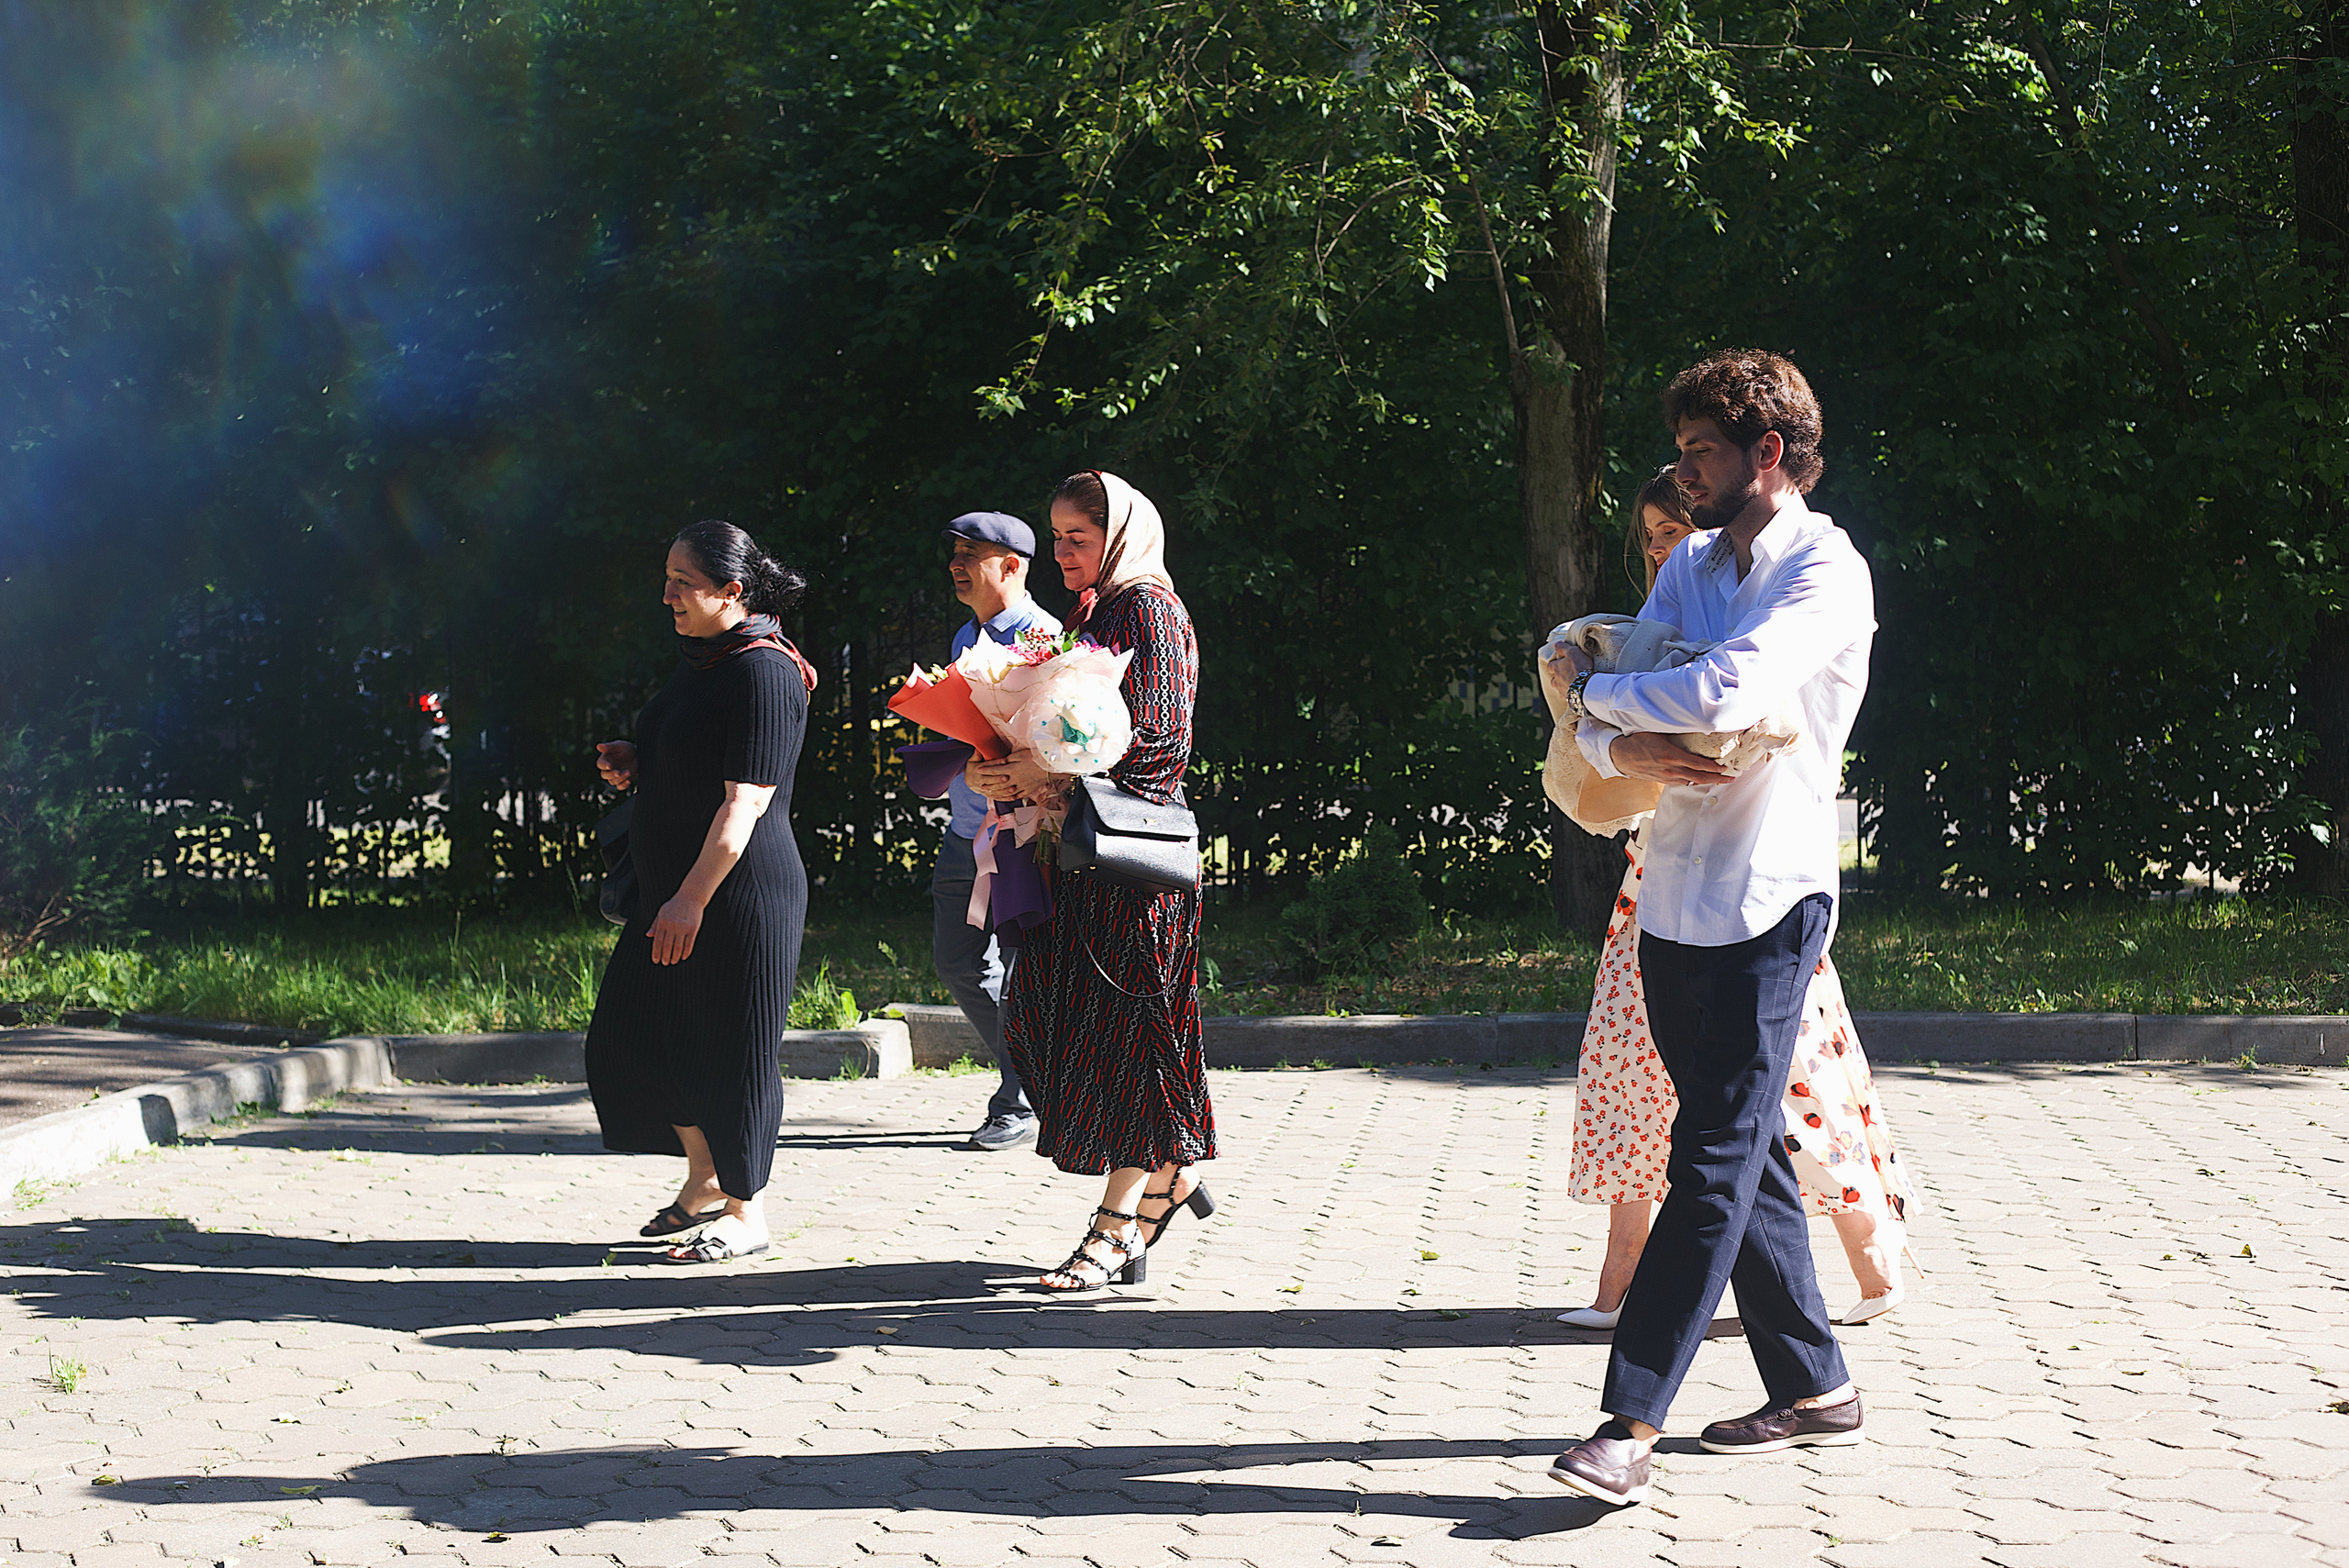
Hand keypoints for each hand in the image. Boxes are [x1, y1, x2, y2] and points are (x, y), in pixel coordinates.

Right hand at [596, 741, 636, 789]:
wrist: (638, 756)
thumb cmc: (626, 749)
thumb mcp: (619, 746)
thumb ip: (609, 747)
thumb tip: (598, 746)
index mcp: (605, 759)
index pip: (600, 764)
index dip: (604, 766)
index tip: (610, 766)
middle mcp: (608, 769)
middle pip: (604, 775)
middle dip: (611, 775)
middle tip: (618, 772)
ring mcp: (614, 776)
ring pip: (612, 781)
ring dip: (620, 778)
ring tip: (628, 772)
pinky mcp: (622, 780)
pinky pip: (620, 787)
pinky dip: (623, 786)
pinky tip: (628, 781)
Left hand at [648, 896, 702, 964]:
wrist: (691, 895)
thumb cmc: (675, 904)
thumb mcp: (662, 912)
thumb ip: (655, 924)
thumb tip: (648, 935)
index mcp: (663, 922)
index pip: (657, 941)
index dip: (656, 953)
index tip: (656, 960)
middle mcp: (672, 925)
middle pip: (667, 946)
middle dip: (665, 957)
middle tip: (665, 963)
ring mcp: (683, 927)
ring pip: (678, 947)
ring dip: (675, 957)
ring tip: (673, 962)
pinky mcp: (693, 928)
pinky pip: (689, 944)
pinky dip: (686, 952)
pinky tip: (684, 957)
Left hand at [966, 752, 1054, 802]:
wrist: (1050, 767)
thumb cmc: (1036, 757)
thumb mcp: (1021, 754)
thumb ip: (1010, 758)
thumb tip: (1002, 760)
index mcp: (1012, 768)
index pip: (995, 769)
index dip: (986, 769)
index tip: (978, 769)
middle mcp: (1014, 779)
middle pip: (998, 783)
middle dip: (988, 784)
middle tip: (980, 786)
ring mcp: (1021, 786)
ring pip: (1006, 791)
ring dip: (997, 792)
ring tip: (990, 793)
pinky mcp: (1028, 790)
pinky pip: (1017, 795)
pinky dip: (1010, 797)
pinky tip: (1007, 798)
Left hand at [1538, 641, 1592, 715]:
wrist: (1588, 686)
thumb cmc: (1580, 667)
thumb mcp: (1573, 652)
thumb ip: (1563, 648)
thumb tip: (1556, 645)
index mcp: (1556, 668)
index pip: (1550, 665)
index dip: (1554, 664)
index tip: (1560, 662)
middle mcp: (1556, 680)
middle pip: (1553, 679)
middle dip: (1557, 677)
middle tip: (1566, 674)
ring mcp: (1562, 690)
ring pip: (1559, 688)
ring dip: (1563, 685)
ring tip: (1571, 684)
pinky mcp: (1569, 699)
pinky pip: (1567, 697)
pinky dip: (1570, 694)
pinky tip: (1576, 692)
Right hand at [1607, 731, 1734, 786]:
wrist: (1619, 755)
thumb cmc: (1637, 740)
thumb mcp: (1658, 731)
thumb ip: (1675, 731)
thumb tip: (1692, 724)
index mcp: (1671, 756)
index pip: (1699, 764)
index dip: (1714, 768)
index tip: (1726, 768)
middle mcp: (1671, 770)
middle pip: (1699, 777)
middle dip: (1717, 779)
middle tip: (1731, 778)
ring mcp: (1666, 777)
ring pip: (1692, 782)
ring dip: (1707, 781)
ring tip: (1719, 780)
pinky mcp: (1662, 780)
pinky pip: (1682, 782)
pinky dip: (1693, 781)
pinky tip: (1699, 779)